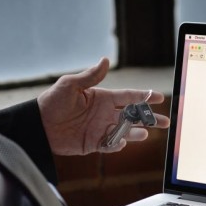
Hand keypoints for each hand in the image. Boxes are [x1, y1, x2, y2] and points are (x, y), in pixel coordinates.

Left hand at [37, 57, 169, 155]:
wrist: (39, 125)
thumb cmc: (53, 101)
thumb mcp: (70, 85)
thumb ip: (90, 76)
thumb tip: (105, 60)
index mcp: (103, 98)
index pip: (129, 96)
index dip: (144, 96)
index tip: (159, 96)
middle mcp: (105, 113)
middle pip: (133, 116)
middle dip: (150, 118)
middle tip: (166, 122)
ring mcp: (100, 129)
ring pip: (125, 131)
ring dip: (136, 133)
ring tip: (145, 133)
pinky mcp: (93, 143)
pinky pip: (110, 145)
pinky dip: (117, 144)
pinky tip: (121, 142)